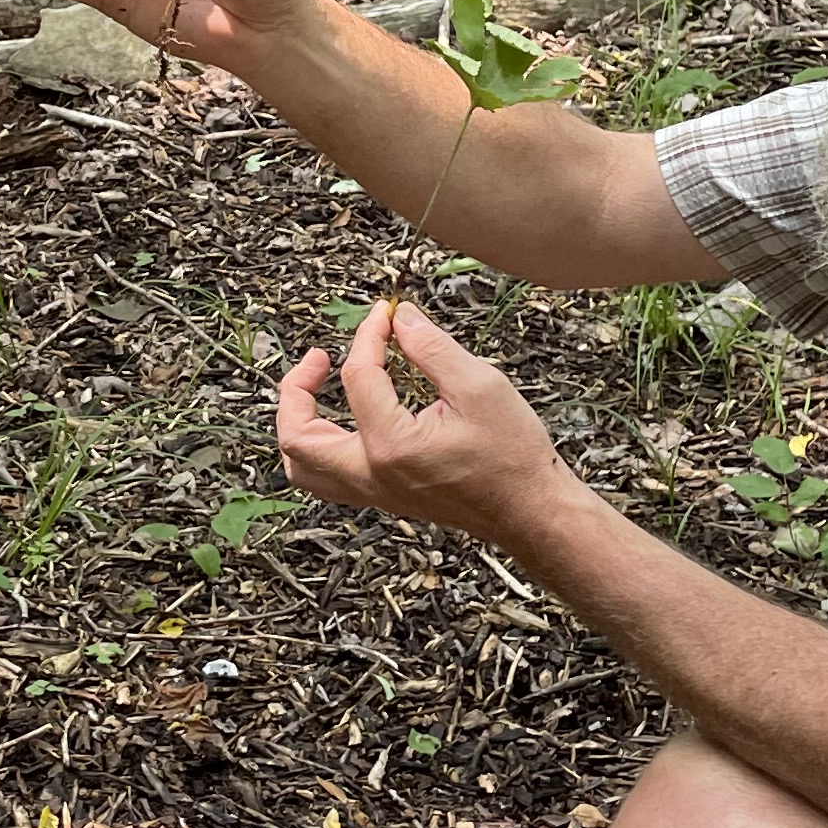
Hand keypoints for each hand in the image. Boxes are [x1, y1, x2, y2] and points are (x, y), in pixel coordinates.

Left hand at [274, 296, 569, 543]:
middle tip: (319, 357)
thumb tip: (400, 318)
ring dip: (299, 423)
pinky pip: (328, 477)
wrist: (531, 511)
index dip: (368, 336)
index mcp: (391, 445)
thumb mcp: (479, 385)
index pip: (358, 375)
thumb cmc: (513, 456)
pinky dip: (321, 445)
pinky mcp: (384, 497)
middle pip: (296, 437)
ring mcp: (374, 491)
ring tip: (318, 390)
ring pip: (303, 467)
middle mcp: (372, 475)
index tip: (385, 316)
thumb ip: (431, 346)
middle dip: (296, 389)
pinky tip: (345, 418)